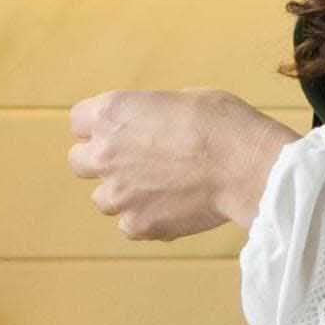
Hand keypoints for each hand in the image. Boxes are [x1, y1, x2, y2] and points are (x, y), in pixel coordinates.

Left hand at [68, 86, 298, 241]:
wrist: (246, 166)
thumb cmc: (223, 124)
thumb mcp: (181, 98)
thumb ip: (150, 116)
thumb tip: (149, 128)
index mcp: (112, 114)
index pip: (79, 120)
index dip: (101, 125)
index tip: (121, 130)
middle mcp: (104, 153)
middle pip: (79, 161)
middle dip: (102, 161)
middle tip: (135, 161)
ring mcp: (118, 194)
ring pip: (104, 198)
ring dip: (125, 193)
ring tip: (162, 187)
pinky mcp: (137, 225)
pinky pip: (130, 224)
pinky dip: (148, 217)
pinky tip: (176, 206)